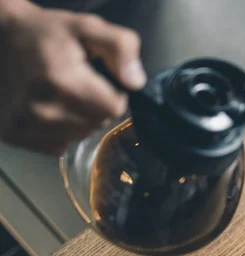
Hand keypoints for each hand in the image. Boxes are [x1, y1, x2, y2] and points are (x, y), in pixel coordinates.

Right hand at [0, 0, 145, 153]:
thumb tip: (135, 82)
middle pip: (98, 124)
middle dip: (97, 106)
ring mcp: (25, 124)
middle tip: (78, 84)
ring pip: (79, 136)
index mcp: (62, 80)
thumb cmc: (46, 34)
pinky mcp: (15, 134)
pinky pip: (58, 145)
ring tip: (63, 95)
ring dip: (80, 120)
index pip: (114, 108)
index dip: (113, 93)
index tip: (98, 79)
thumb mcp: (87, 28)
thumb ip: (120, 48)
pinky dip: (61, 131)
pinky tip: (50, 108)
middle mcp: (42, 108)